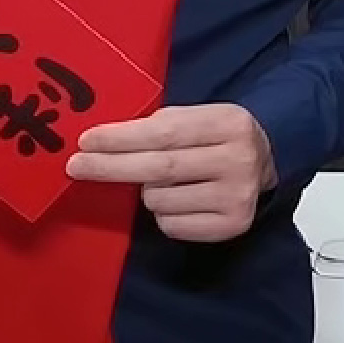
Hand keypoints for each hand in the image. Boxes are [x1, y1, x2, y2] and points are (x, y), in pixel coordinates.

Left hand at [67, 102, 276, 243]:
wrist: (268, 162)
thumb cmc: (217, 137)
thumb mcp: (199, 117)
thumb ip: (161, 126)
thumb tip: (101, 142)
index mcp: (229, 123)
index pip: (165, 133)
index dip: (121, 138)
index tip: (85, 141)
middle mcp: (238, 160)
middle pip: (160, 168)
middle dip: (111, 166)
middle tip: (75, 166)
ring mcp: (237, 196)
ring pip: (161, 200)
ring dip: (146, 192)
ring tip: (162, 182)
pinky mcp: (232, 225)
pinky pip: (172, 224)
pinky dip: (163, 213)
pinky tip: (179, 200)